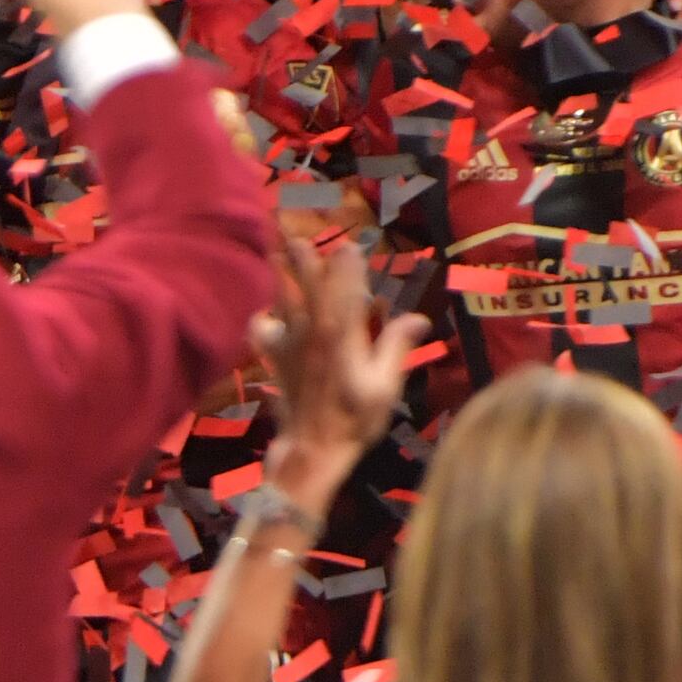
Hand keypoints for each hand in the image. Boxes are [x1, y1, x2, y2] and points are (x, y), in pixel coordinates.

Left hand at [255, 233, 429, 476]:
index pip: (345, 288)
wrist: (313, 447)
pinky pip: (262, 331)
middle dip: (305, 259)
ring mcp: (289, 343)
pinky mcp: (274, 357)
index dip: (347, 265)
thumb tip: (419, 318)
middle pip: (307, 285)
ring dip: (280, 275)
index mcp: (343, 334)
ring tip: (274, 252)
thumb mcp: (385, 385)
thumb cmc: (356, 418)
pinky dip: (262, 320)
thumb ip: (396, 347)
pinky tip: (266, 316)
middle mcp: (313, 330)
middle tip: (296, 233)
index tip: (349, 246)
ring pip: (282, 300)